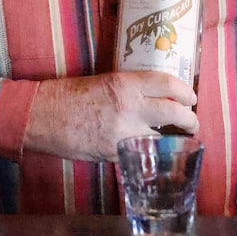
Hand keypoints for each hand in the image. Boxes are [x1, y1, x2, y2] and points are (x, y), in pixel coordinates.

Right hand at [24, 71, 197, 161]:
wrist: (44, 116)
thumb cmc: (70, 95)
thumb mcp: (103, 82)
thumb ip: (129, 90)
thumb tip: (154, 99)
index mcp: (124, 83)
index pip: (166, 84)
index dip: (184, 91)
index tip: (191, 97)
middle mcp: (129, 107)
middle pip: (173, 112)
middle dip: (189, 119)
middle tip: (192, 121)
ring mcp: (123, 133)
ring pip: (162, 138)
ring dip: (173, 139)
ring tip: (178, 138)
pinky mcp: (116, 153)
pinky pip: (141, 152)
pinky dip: (149, 152)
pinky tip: (150, 150)